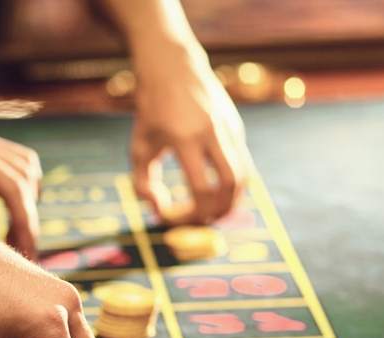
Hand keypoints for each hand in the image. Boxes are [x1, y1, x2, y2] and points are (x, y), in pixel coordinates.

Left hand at [130, 43, 251, 224]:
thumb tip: (158, 212)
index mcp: (185, 138)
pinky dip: (230, 183)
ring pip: (244, 175)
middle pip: (231, 184)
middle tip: (205, 223)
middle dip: (222, 211)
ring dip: (232, 200)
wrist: (173, 67)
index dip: (193, 213)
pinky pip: (240, 162)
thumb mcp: (138, 146)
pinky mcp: (236, 126)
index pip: (200, 188)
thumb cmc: (151, 111)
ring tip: (213, 212)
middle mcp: (212, 132)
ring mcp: (229, 128)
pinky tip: (213, 187)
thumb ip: (142, 184)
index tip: (177, 219)